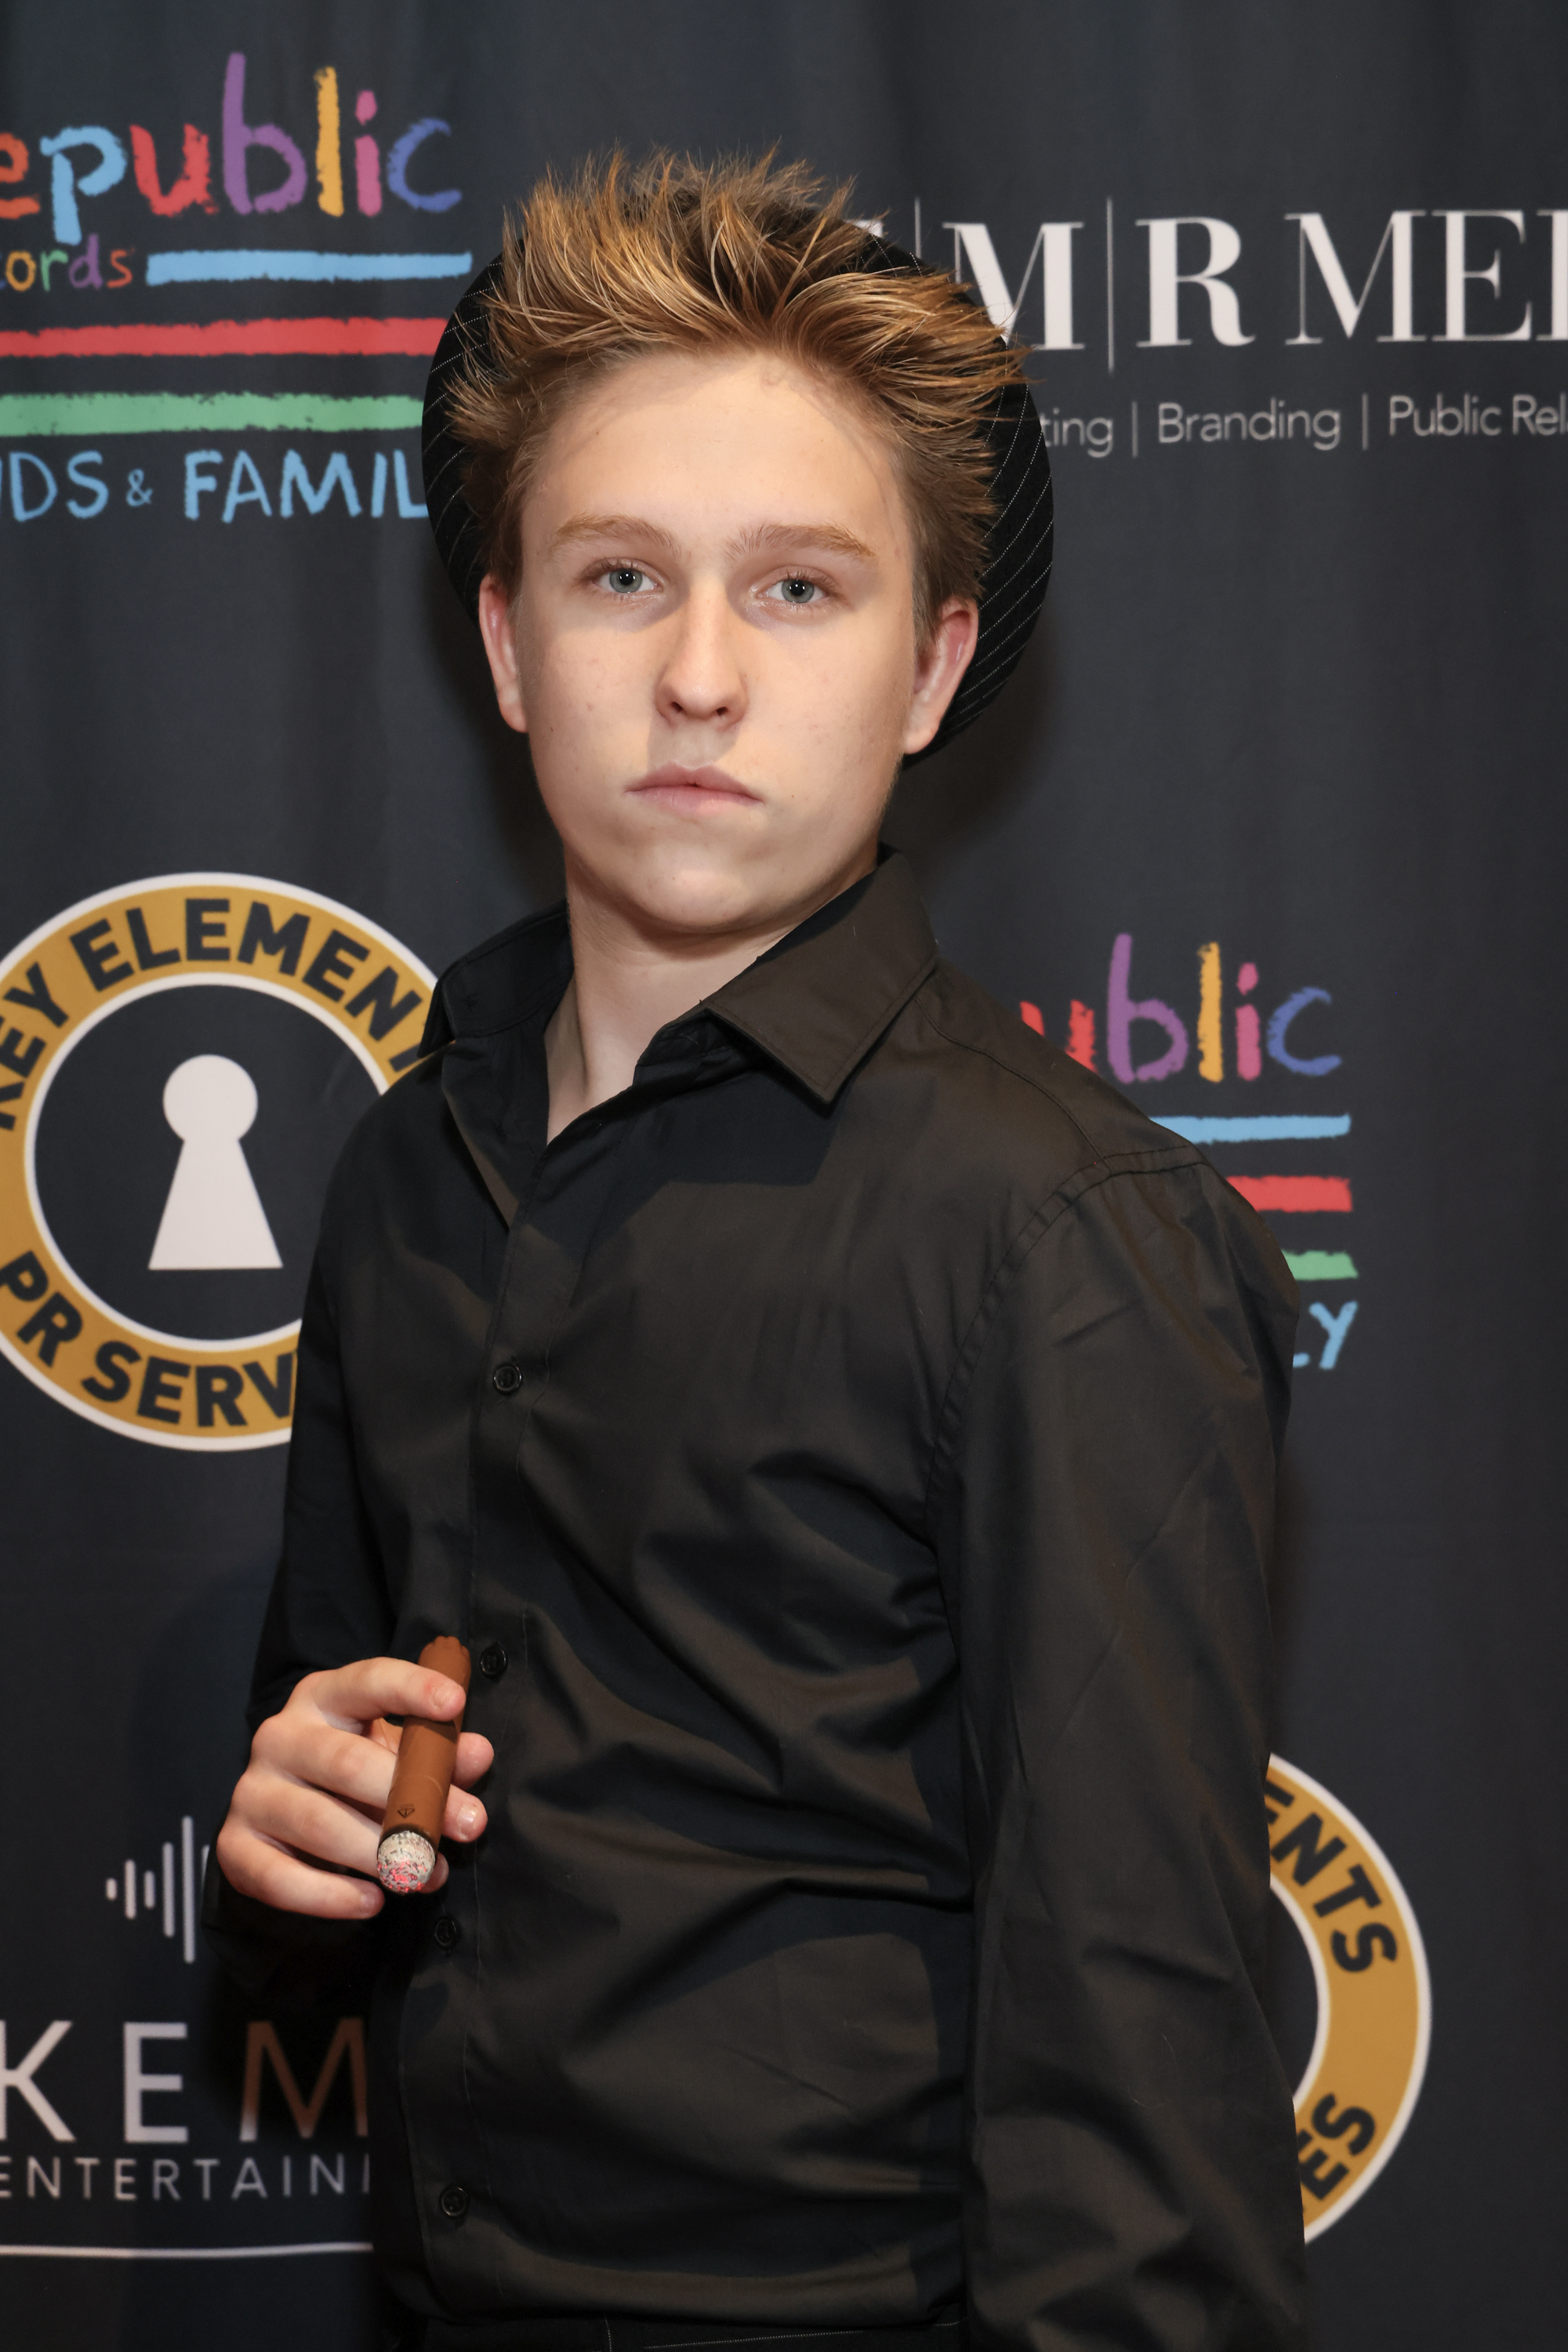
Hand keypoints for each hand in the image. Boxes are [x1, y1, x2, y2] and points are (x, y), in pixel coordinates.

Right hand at [215, 1657, 494, 1918]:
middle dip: (412, 1797)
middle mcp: (279, 1737)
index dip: (411, 1688)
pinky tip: (373, 1901)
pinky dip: (332, 1895)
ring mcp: (252, 1791)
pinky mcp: (234, 1847)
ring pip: (318, 1823)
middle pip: (345, 1761)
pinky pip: (281, 1879)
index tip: (454, 1703)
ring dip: (379, 1853)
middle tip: (468, 1824)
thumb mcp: (397, 1752)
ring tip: (427, 1874)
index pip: (366, 1681)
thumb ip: (438, 1752)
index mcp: (322, 1697)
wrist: (281, 1818)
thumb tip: (476, 1754)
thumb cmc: (354, 1773)